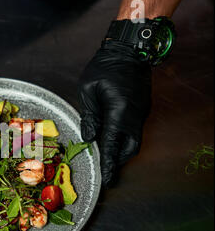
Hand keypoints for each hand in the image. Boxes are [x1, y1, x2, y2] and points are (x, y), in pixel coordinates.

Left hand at [78, 40, 151, 186]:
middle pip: (129, 148)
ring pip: (133, 141)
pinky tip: (111, 137)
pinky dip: (123, 138)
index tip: (107, 180)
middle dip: (117, 160)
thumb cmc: (103, 67)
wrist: (128, 50)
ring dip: (120, 150)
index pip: (111, 144)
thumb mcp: (88, 91)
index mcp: (118, 111)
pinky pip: (134, 130)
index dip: (108, 163)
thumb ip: (89, 116)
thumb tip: (89, 138)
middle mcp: (134, 115)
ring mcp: (141, 112)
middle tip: (106, 169)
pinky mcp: (142, 109)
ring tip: (106, 155)